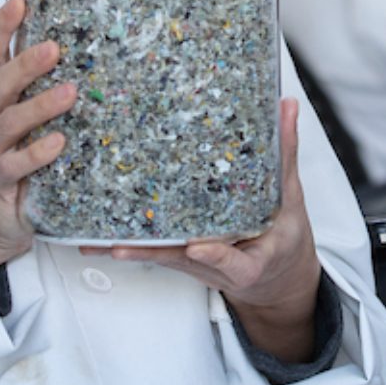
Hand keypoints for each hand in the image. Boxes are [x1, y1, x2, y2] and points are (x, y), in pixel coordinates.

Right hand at [0, 0, 78, 272]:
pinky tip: (58, 143)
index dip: (1, 28)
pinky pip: (13, 165)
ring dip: (39, 105)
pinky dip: (36, 153)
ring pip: (8, 122)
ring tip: (69, 93)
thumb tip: (83, 57)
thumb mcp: (22, 126)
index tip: (19, 0)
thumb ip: (38, 94)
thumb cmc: (15, 165)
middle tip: (56, 47)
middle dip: (25, 63)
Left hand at [88, 99, 323, 362]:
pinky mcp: (181, 258)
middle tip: (120, 245)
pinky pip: (155, 251)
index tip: (198, 248)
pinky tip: (95, 240)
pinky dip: (128, 245)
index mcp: (249, 261)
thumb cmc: (283, 240)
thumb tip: (285, 106)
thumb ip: (285, 154)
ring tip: (94, 242)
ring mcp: (194, 264)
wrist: (275, 277)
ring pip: (160, 258)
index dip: (215, 257)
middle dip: (149, 251)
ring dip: (127, 250)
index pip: (232, 262)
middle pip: (181, 260)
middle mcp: (215, 266)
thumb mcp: (291, 199)